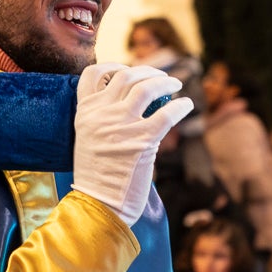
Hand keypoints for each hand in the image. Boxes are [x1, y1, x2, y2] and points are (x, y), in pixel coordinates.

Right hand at [69, 63, 193, 223]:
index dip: (112, 66)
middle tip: (162, 77)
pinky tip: (187, 106)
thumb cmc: (97, 178)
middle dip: (147, 71)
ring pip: (146, 88)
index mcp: (84, 113)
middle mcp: (101, 114)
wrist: (98, 206)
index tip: (127, 69)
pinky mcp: (142, 141)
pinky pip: (166, 114)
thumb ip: (102, 120)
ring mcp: (121, 126)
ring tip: (176, 84)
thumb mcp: (88, 140)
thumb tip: (129, 104)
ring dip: (165, 81)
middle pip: (126, 76)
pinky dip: (180, 106)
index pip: (92, 74)